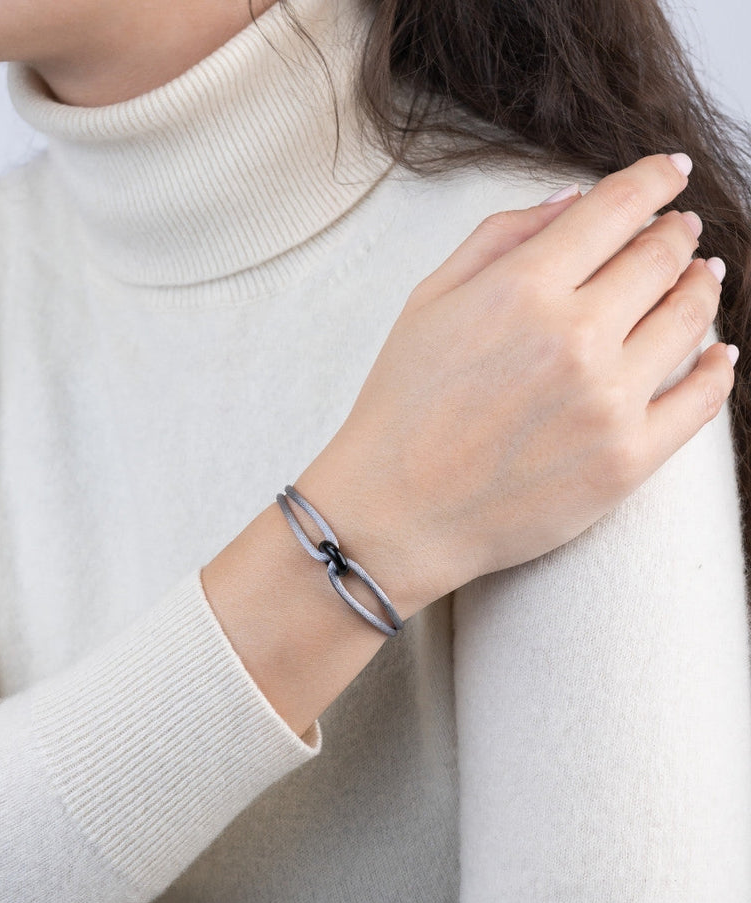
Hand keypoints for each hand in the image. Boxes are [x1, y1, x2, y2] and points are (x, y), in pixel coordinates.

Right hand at [298, 154, 734, 610]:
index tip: (670, 175)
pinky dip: (718, 370)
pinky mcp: (627, 461)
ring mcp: (608, 402)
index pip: (618, 208)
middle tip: (680, 232)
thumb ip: (499, 239)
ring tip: (697, 281)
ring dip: (700, 289)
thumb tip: (573, 201)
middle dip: (677, 234)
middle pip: (662, 257)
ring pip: (691, 319)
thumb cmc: (402, 413)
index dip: (655, 179)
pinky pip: (702, 402)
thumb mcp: (428, 303)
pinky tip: (718, 356)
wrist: (394, 516)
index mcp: (522, 290)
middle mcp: (575, 338)